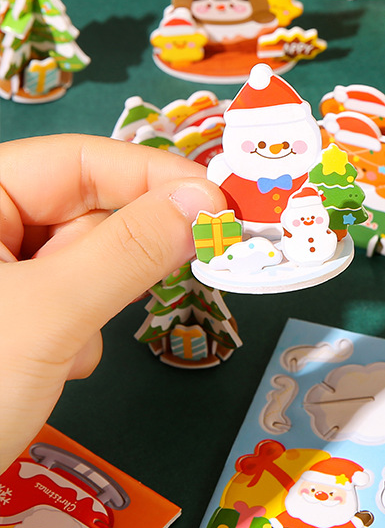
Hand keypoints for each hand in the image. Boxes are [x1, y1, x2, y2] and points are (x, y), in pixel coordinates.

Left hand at [0, 134, 226, 471]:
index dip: (155, 178)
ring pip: (83, 259)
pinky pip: (66, 296)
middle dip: (116, 259)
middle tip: (143, 289)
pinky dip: (76, 328)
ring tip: (62, 350)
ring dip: (94, 303)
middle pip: (85, 210)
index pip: (81, 160)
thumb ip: (130, 251)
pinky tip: (52, 366)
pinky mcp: (5, 310)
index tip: (219, 208)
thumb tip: (207, 202)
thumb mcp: (50, 316)